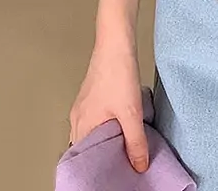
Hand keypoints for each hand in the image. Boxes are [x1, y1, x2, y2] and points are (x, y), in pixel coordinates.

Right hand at [70, 38, 148, 172]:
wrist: (116, 43)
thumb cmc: (118, 73)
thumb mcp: (131, 112)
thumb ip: (135, 141)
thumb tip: (139, 165)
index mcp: (81, 125)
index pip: (82, 158)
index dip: (95, 169)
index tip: (110, 175)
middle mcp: (77, 117)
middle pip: (87, 146)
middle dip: (102, 156)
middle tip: (120, 165)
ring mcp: (84, 106)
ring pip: (92, 132)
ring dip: (107, 141)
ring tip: (123, 148)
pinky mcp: (92, 95)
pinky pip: (96, 119)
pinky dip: (107, 127)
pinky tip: (122, 125)